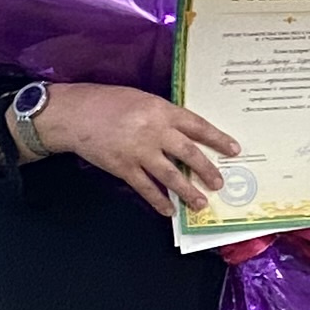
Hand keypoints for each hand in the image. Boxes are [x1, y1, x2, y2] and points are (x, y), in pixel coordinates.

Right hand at [29, 81, 237, 216]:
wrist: (75, 114)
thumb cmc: (107, 102)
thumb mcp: (141, 99)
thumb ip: (163, 115)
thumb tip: (184, 133)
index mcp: (161, 110)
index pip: (197, 126)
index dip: (217, 139)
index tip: (234, 149)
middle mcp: (154, 131)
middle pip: (189, 154)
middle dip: (207, 170)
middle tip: (219, 183)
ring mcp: (139, 152)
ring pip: (171, 176)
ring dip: (188, 191)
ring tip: (201, 203)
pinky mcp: (123, 168)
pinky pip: (146, 188)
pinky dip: (159, 201)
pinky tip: (169, 210)